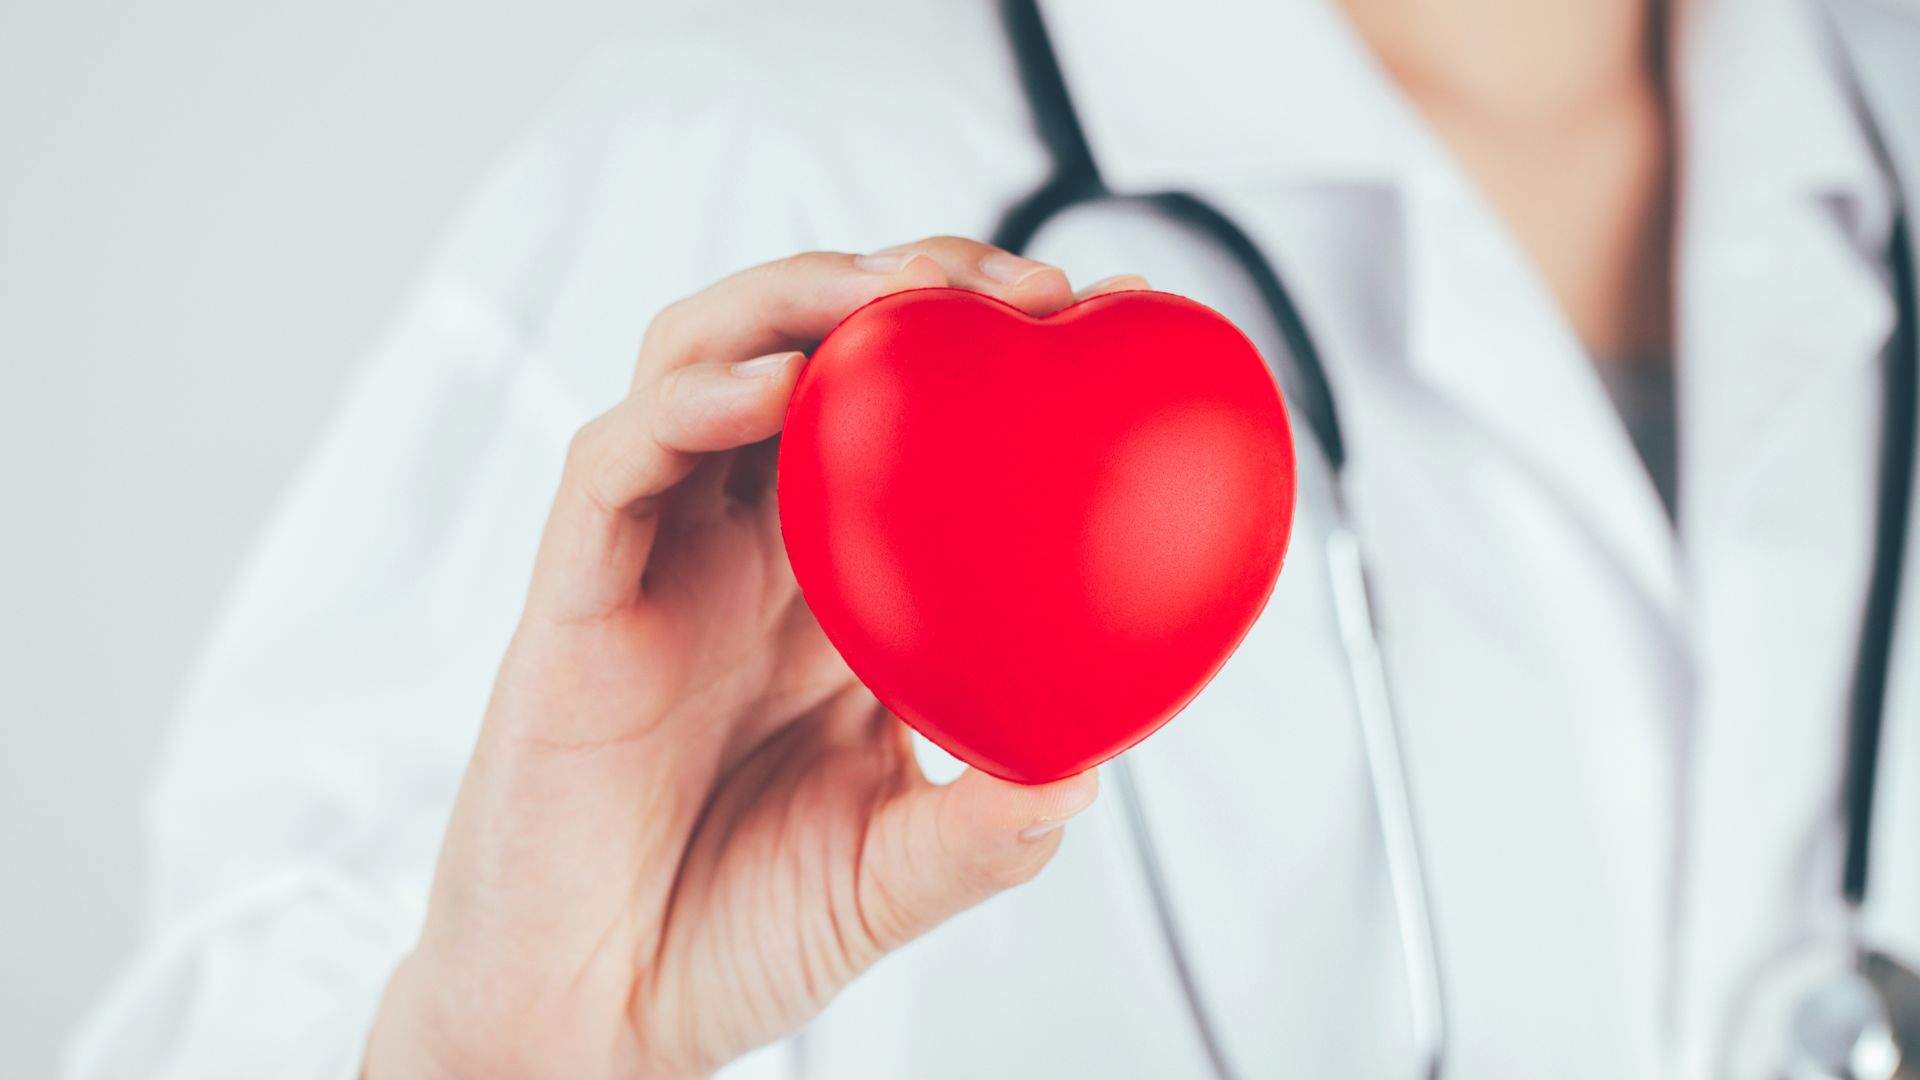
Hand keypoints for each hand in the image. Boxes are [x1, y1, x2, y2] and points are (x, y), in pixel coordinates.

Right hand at [363, 238, 1149, 1078]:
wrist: (596, 1022)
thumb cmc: (732, 935)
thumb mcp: (895, 870)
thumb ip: (987, 823)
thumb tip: (1091, 764)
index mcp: (825, 593)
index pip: (901, 421)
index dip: (987, 351)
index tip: (1105, 316)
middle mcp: (743, 552)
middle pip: (808, 351)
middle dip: (907, 285)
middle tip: (1022, 288)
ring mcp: (657, 560)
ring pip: (702, 361)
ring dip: (801, 300)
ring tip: (902, 292)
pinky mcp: (575, 593)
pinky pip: (617, 462)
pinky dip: (691, 405)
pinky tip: (776, 388)